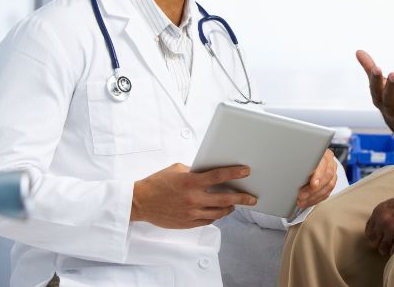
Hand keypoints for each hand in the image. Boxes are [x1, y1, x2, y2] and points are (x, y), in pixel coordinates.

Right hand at [131, 163, 256, 228]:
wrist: (140, 202)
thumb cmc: (158, 183)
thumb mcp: (177, 170)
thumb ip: (195, 171)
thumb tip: (209, 172)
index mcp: (191, 181)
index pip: (218, 176)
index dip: (234, 173)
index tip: (246, 171)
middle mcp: (193, 198)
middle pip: (224, 199)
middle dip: (242, 198)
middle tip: (252, 198)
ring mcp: (191, 212)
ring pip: (218, 213)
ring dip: (230, 208)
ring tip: (235, 205)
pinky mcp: (187, 223)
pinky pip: (208, 220)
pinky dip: (216, 216)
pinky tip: (219, 212)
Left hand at [296, 149, 337, 208]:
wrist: (310, 158)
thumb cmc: (303, 157)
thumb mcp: (300, 156)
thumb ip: (299, 161)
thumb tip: (289, 168)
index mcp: (324, 153)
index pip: (324, 163)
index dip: (318, 174)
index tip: (312, 184)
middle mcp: (330, 162)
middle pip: (328, 176)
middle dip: (314, 189)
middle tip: (302, 195)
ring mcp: (332, 172)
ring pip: (329, 186)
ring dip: (314, 196)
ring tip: (302, 201)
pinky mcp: (331, 182)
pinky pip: (326, 193)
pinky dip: (316, 199)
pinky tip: (306, 202)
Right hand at [356, 50, 393, 135]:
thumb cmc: (387, 96)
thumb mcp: (378, 84)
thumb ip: (369, 67)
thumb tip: (358, 51)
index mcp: (378, 98)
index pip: (375, 89)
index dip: (375, 79)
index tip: (376, 68)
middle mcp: (388, 107)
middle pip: (388, 98)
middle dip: (390, 87)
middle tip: (393, 74)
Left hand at [365, 181, 393, 255]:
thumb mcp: (392, 205)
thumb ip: (382, 217)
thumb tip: (376, 232)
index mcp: (378, 211)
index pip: (368, 231)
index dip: (376, 237)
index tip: (382, 239)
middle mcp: (382, 220)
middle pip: (374, 242)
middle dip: (382, 243)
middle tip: (392, 242)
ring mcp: (392, 229)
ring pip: (383, 249)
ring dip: (391, 248)